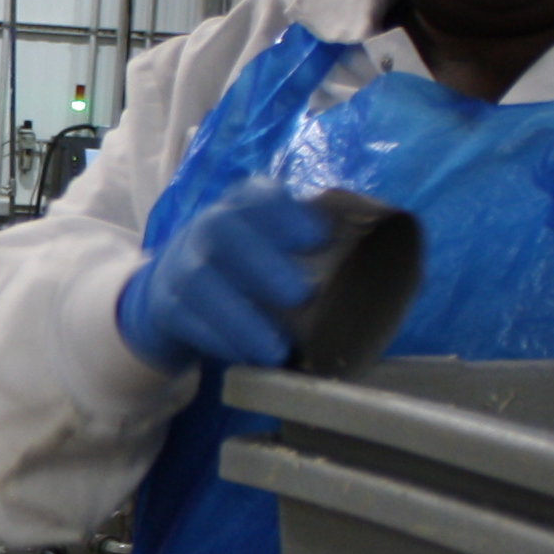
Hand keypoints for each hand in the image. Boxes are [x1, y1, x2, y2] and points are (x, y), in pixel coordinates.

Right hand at [112, 179, 331, 373]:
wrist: (177, 290)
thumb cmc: (250, 270)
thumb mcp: (276, 247)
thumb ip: (317, 251)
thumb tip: (388, 266)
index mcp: (244, 206)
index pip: (259, 195)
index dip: (285, 213)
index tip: (317, 238)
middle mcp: (208, 226)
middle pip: (221, 230)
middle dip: (260, 260)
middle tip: (300, 295)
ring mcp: (180, 265)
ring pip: (199, 283)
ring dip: (238, 317)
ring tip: (276, 349)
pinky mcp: (165, 306)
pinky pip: (185, 321)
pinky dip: (218, 340)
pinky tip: (247, 358)